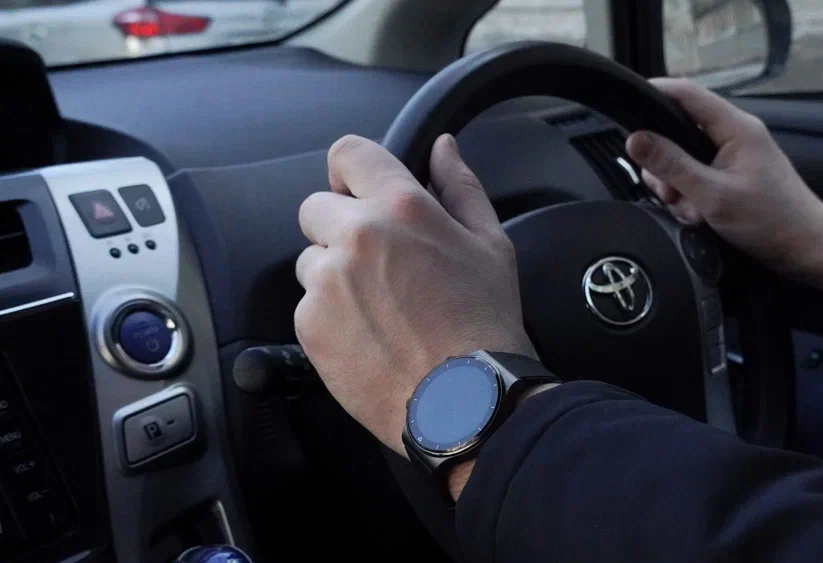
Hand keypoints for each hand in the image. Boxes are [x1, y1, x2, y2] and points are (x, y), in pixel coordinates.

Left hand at [295, 134, 536, 457]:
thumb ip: (460, 187)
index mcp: (401, 207)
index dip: (351, 172)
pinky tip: (371, 336)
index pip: (348, 154)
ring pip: (311, 262)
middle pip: (315, 208)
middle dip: (340, 228)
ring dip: (334, 275)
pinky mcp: (309, 325)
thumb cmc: (486, 325)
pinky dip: (331, 318)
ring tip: (381, 309)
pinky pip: (308, 306)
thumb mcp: (491, 245)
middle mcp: (356, 236)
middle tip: (379, 264)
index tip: (358, 192)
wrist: (467, 401)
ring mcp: (327, 282)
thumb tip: (443, 148)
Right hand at [627, 79, 822, 318]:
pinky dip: (691, 199)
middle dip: (664, 165)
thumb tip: (635, 139)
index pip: (686, 93)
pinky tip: (701, 217)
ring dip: (677, 187)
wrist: (807, 250)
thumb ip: (671, 165)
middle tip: (670, 193)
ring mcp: (732, 157)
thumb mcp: (712, 195)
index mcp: (735, 127)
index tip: (626, 108)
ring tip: (693, 212)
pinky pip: (696, 178)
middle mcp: (733, 136)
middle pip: (677, 132)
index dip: (654, 93)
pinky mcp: (731, 177)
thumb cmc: (771, 222)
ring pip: (682, 160)